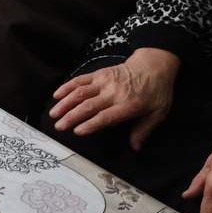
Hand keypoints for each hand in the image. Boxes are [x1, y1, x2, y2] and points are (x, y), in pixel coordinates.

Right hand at [49, 47, 180, 148]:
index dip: (90, 124)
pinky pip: (80, 80)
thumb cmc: (157, 91)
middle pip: (88, 105)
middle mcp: (114, 92)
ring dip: (65, 103)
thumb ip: (144, 130)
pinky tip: (57, 95)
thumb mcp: (159, 112)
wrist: (154, 64)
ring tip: (53, 114)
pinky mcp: (99, 74)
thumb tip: (135, 148)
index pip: (106, 116)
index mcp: (129, 104)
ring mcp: (104, 81)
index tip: (77, 132)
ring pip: (80, 92)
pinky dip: (67, 87)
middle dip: (71, 117)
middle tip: (58, 127)